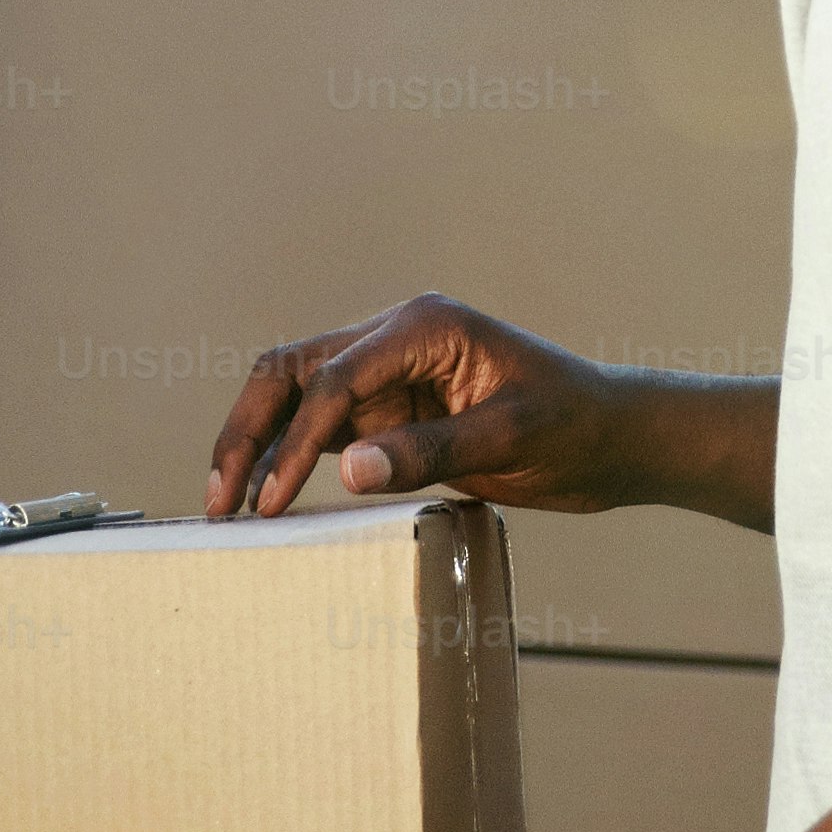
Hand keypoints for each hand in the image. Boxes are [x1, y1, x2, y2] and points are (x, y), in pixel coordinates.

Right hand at [205, 296, 628, 519]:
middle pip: (292, 370)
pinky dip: (288, 457)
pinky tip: (267, 500)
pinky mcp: (390, 410)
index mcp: (424, 326)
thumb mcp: (510, 438)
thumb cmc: (574, 427)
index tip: (273, 501)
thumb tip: (347, 470)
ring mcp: (388, 373)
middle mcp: (395, 339)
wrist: (611, 437)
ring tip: (227, 505)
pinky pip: (321, 427)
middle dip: (249, 429)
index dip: (296, 439)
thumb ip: (430, 450)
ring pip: (295, 395)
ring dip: (258, 442)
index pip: (335, 377)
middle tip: (221, 498)